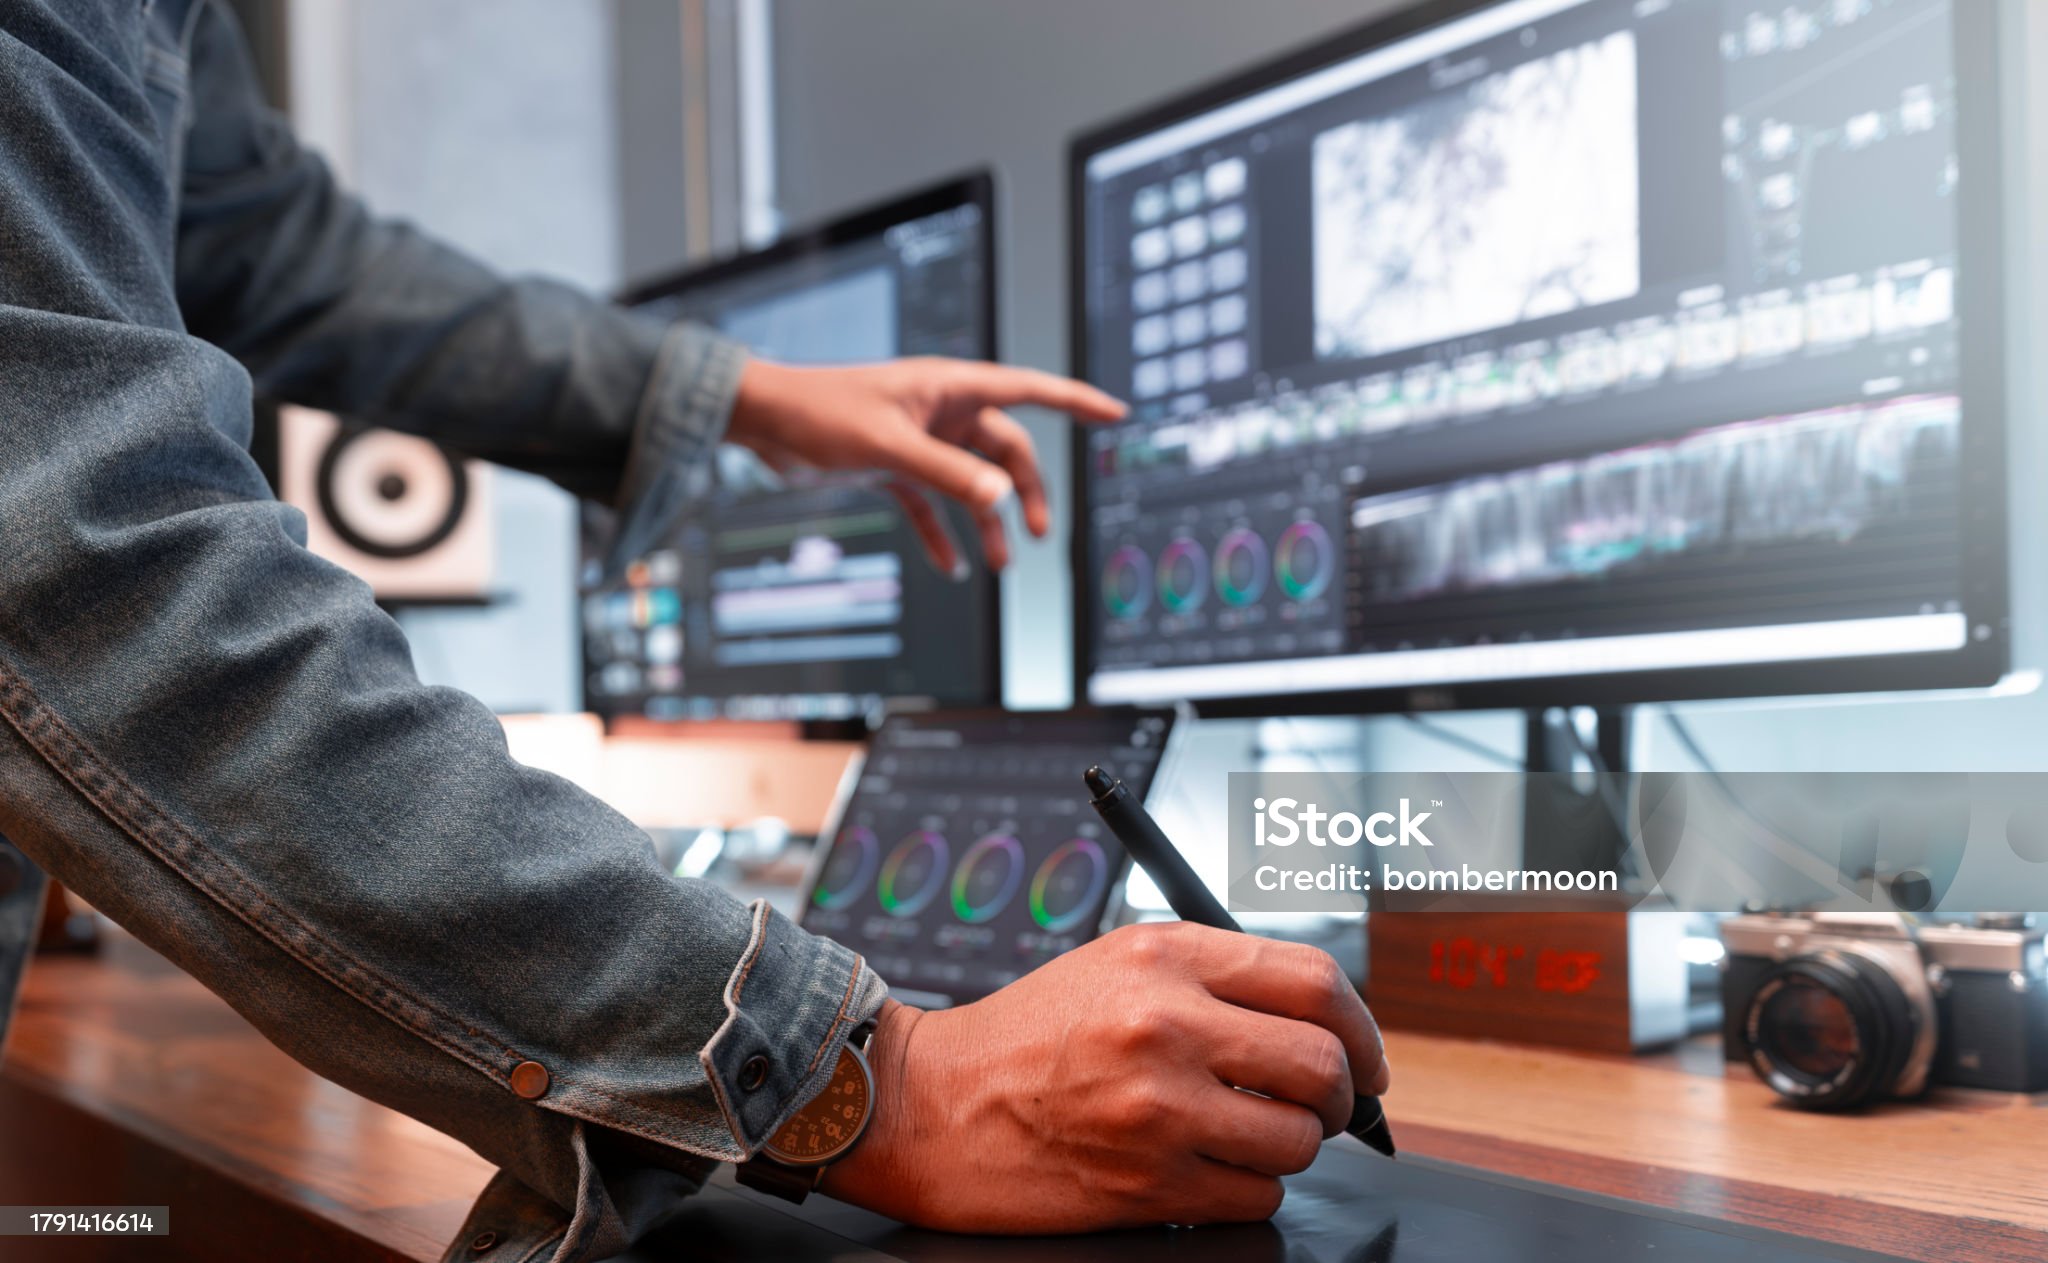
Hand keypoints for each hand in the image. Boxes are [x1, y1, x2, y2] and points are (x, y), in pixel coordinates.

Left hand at [728, 357, 1125, 573]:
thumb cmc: (819, 414)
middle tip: (1040, 537)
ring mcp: (919, 440)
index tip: (1116, 414)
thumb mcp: (889, 447)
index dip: (1076, 402)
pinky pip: (931, 504)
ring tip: (1000, 564)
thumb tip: (1001, 500)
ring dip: (988, 522)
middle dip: (1027, 493)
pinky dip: (942, 534)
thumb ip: (947, 475)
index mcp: (950, 388)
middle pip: (1006, 451)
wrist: (761, 422)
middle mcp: (941, 412)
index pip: (1030, 391)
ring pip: (972, 483)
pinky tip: (951, 566)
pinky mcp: (893, 467)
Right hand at [819, 922, 1389, 1232]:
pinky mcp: (1149, 1183)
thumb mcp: (1119, 965)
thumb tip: (1326, 1023)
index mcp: (1165, 956)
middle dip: (1341, 1097)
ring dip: (1287, 1147)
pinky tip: (1202, 1168)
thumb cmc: (1027, 1036)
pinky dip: (1245, 1190)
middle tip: (1322, 1106)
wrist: (931, 1104)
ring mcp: (1157, 1108)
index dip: (1363, 1027)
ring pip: (1298, 1140)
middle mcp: (1165, 1024)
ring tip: (1240, 1134)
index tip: (1367, 1057)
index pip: (1315, 982)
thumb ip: (1219, 980)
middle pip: (1324, 1064)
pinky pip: (1255, 1197)